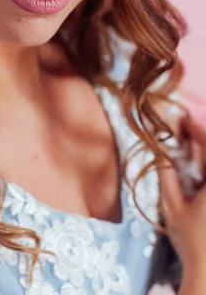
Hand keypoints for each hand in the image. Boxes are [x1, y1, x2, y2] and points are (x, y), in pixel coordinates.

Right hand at [158, 114, 205, 275]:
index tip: (183, 120)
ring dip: (205, 154)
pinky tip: (200, 173)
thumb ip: (166, 174)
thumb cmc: (191, 241)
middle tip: (187, 131)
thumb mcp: (173, 205)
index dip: (198, 129)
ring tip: (194, 149)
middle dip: (203, 139)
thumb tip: (158, 149)